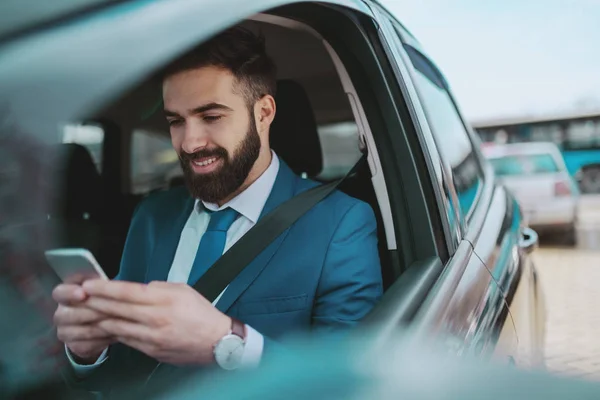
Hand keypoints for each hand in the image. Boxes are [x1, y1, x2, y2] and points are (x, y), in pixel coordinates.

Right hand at [52, 280, 114, 363]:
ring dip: (103, 326)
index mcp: (63, 295)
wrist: (99, 320)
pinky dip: (104, 339)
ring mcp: (65, 332)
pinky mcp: (75, 346)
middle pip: (72, 315)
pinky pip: (89, 345)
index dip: (70, 293)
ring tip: (121, 321)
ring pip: (83, 331)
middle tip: (112, 310)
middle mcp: (60, 314)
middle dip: (94, 312)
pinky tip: (117, 334)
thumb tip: (106, 283)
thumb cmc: (99, 296)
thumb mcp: (98, 285)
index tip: (83, 294)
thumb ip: (98, 282)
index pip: (60, 293)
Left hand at [81, 280, 230, 364]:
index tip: (90, 285)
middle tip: (78, 297)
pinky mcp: (151, 351)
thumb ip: (158, 288)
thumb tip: (139, 289)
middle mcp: (156, 319)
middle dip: (95, 302)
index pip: (128, 292)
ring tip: (85, 313)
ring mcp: (152, 338)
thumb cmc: (202, 314)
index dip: (105, 288)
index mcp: (165, 300)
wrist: (217, 343)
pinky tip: (104, 327)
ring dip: (98, 319)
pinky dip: (112, 333)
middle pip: (118, 310)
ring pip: (117, 327)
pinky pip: (125, 340)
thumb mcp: (183, 290)